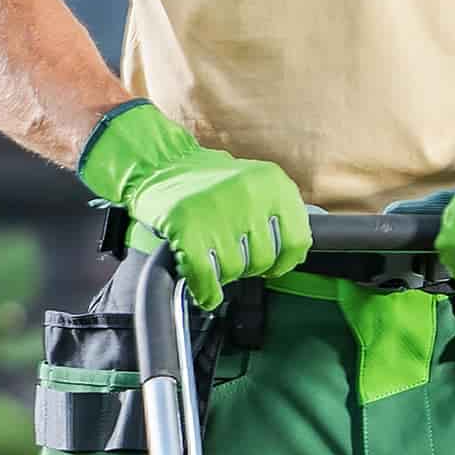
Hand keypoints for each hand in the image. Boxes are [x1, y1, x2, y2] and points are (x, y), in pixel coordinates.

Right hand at [78, 101, 312, 304]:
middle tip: (230, 256)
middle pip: (263, 260)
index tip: (272, 266)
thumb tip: (291, 256)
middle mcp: (250, 195)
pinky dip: (205, 291)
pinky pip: (206, 276)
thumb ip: (275, 213)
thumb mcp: (252, 183)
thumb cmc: (205, 180)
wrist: (156, 163)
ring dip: (222, 276)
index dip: (283, 261)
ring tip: (211, 259)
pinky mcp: (188, 229)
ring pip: (234, 271)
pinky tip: (202, 290)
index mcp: (272, 183)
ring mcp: (219, 211)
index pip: (298, 240)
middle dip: (246, 267)